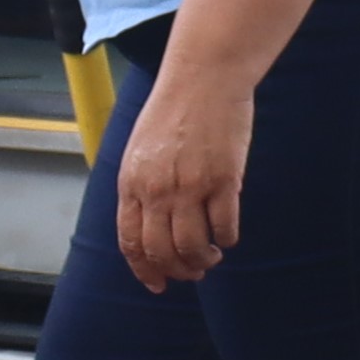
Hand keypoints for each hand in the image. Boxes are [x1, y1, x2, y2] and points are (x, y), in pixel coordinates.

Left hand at [114, 71, 252, 292]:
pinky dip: (227, 239)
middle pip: (162, 252)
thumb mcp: (140, 149)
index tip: (157, 283)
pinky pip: (225, 227)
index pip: (130, 242)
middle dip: (178, 271)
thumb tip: (149, 224)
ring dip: (203, 260)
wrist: (203, 76)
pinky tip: (228, 236)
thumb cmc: (173, 109)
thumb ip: (141, 186)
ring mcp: (190, 186)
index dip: (144, 269)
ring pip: (193, 247)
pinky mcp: (224, 180)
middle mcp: (156, 190)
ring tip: (212, 255)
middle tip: (193, 271)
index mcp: (131, 182)